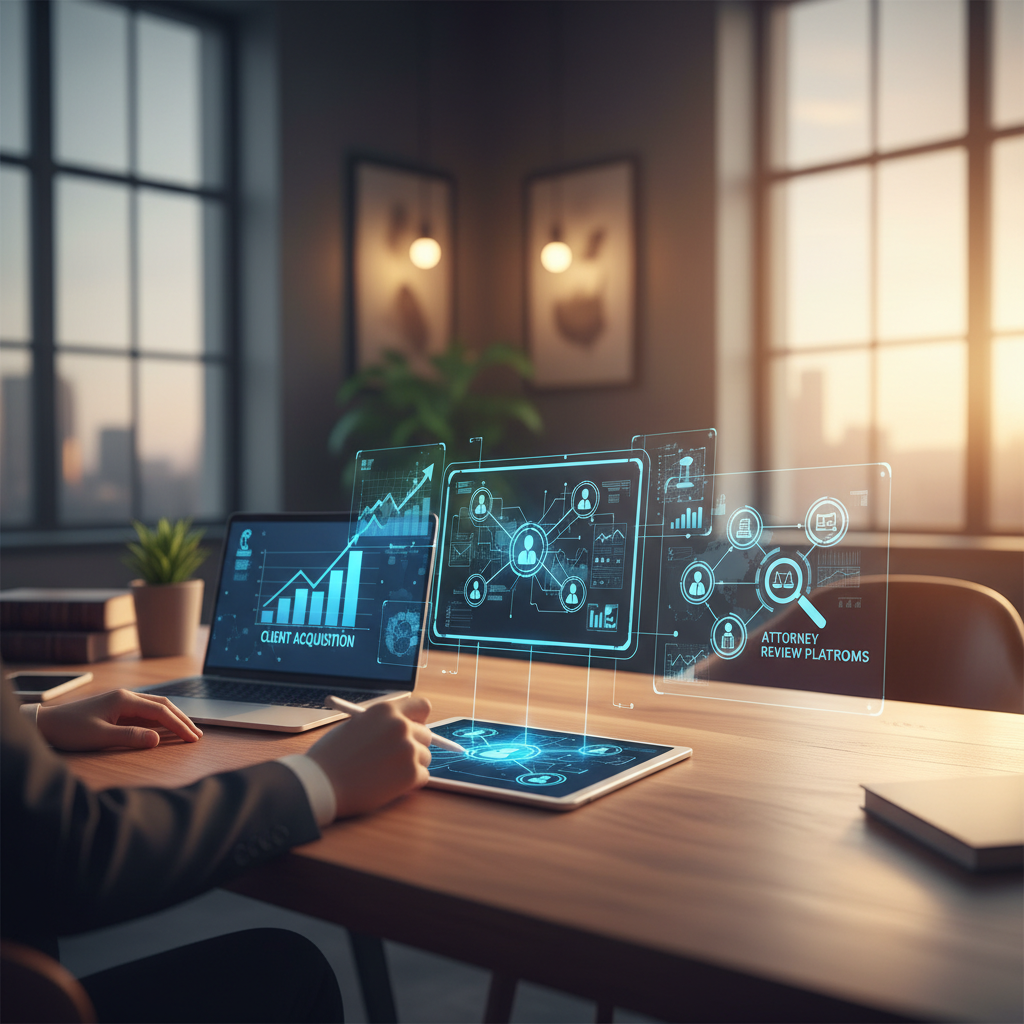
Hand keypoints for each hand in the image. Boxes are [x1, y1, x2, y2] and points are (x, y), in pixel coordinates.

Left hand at [36, 689, 202, 750]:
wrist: (45, 723)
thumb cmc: (70, 730)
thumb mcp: (99, 737)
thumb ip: (130, 737)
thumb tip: (158, 739)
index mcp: (124, 699)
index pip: (160, 711)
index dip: (179, 725)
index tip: (192, 738)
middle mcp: (126, 696)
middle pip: (163, 704)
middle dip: (182, 719)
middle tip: (197, 734)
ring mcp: (122, 702)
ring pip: (155, 707)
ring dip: (173, 718)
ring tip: (188, 731)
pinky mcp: (117, 709)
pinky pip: (145, 713)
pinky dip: (160, 720)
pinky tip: (166, 729)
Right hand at [306, 697, 432, 818]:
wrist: (321, 782)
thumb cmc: (332, 755)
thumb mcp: (357, 725)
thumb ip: (382, 724)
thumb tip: (406, 729)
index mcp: (387, 710)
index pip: (422, 707)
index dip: (418, 719)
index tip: (414, 728)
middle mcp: (401, 726)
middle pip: (426, 735)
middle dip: (414, 746)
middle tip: (395, 758)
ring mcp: (408, 750)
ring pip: (425, 757)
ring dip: (412, 765)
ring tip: (385, 773)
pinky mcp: (411, 774)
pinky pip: (423, 776)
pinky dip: (410, 783)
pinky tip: (388, 784)